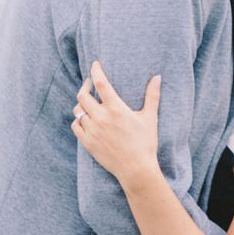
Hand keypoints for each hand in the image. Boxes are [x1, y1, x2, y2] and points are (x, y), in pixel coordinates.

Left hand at [72, 61, 161, 191]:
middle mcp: (101, 118)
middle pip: (82, 96)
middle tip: (89, 83)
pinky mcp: (88, 143)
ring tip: (87, 102)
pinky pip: (76, 126)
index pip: (101, 83)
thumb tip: (157, 77)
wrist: (136, 169)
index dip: (96, 71)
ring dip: (81, 104)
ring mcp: (92, 131)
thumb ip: (152, 96)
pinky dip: (78, 120)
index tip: (95, 64)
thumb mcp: (150, 118)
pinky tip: (84, 119)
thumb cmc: (145, 143)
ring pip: (78, 111)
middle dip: (85, 86)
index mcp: (116, 109)